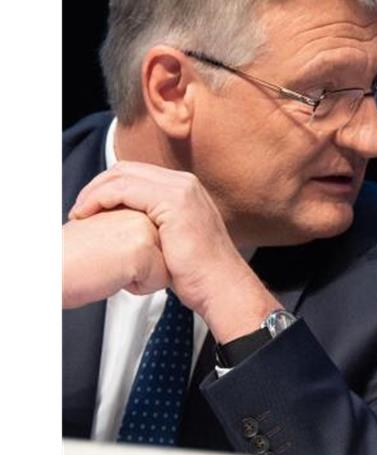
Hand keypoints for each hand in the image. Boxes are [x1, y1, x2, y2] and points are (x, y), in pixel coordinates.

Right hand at [63, 208, 166, 307]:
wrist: (45, 273)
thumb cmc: (71, 261)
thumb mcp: (111, 236)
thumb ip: (137, 233)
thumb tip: (164, 245)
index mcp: (133, 206)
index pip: (163, 243)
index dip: (139, 259)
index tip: (111, 255)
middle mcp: (141, 211)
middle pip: (168, 254)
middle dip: (143, 266)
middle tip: (108, 260)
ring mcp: (143, 227)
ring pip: (167, 266)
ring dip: (141, 276)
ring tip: (109, 266)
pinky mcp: (142, 248)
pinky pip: (160, 281)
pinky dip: (137, 288)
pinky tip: (110, 276)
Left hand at [69, 161, 280, 340]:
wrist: (220, 286)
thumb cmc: (195, 272)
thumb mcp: (171, 239)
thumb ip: (153, 223)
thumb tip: (125, 224)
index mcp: (184, 188)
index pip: (135, 173)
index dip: (106, 187)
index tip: (88, 208)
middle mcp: (184, 182)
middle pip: (126, 169)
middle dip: (96, 186)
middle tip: (79, 209)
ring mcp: (181, 189)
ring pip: (122, 175)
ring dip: (93, 192)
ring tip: (80, 213)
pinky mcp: (173, 201)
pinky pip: (124, 190)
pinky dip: (100, 199)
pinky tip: (89, 215)